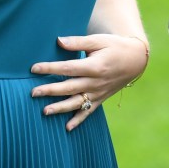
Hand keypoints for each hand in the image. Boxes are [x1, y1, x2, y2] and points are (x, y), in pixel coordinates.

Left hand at [31, 33, 147, 130]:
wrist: (136, 60)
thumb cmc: (115, 46)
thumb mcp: (99, 40)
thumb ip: (78, 42)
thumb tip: (58, 41)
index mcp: (94, 66)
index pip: (68, 68)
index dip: (50, 68)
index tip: (34, 68)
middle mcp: (96, 82)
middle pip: (69, 87)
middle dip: (50, 91)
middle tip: (33, 93)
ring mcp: (98, 93)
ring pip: (76, 102)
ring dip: (60, 108)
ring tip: (44, 111)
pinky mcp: (101, 99)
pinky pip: (89, 112)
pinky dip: (78, 120)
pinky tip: (67, 127)